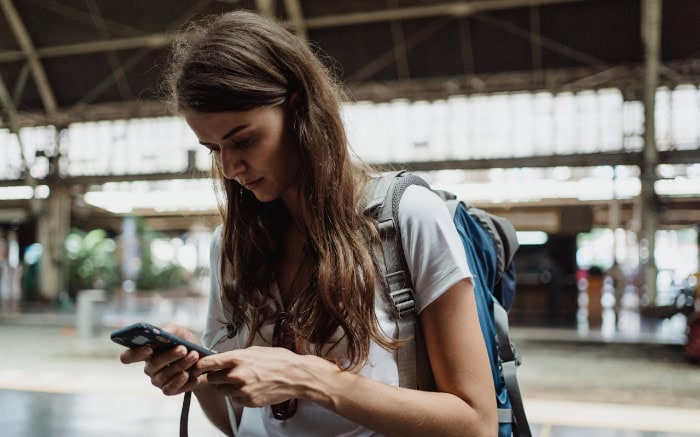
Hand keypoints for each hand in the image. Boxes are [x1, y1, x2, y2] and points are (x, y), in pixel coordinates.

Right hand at [119, 323, 205, 395]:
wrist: (205, 360)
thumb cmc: (186, 344)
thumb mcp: (180, 332)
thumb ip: (170, 330)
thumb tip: (162, 333)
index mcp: (146, 351)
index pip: (128, 356)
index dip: (135, 354)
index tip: (149, 349)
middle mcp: (149, 367)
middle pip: (151, 366)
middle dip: (169, 356)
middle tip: (183, 349)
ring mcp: (158, 380)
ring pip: (164, 376)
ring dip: (181, 365)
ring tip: (194, 356)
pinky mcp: (168, 390)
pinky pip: (171, 388)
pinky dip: (182, 381)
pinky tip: (191, 374)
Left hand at [192, 346, 315, 407]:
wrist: (295, 375)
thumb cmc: (278, 360)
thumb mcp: (255, 350)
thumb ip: (236, 355)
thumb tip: (222, 358)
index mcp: (238, 358)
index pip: (208, 363)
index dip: (199, 365)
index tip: (196, 366)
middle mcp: (237, 374)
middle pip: (212, 379)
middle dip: (216, 376)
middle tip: (226, 373)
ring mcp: (242, 389)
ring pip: (222, 390)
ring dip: (227, 386)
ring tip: (242, 380)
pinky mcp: (248, 401)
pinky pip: (234, 399)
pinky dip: (238, 395)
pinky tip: (251, 388)